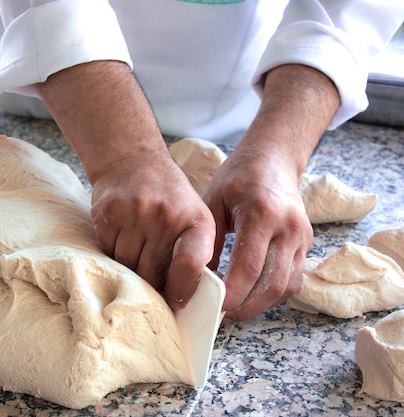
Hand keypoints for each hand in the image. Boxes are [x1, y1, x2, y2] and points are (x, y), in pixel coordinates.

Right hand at [91, 149, 215, 309]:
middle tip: (150, 280)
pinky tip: (121, 239)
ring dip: (129, 269)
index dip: (182, 289)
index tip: (175, 302)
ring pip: (127, 266)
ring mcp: (135, 212)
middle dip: (151, 283)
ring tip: (135, 254)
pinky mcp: (108, 213)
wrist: (133, 161)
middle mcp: (166, 215)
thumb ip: (194, 255)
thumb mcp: (194, 218)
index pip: (191, 264)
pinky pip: (108, 252)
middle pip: (152, 273)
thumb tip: (182, 301)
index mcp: (196, 220)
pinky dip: (112, 254)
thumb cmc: (168, 199)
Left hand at [204, 150, 312, 320]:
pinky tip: (251, 295)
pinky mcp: (306, 243)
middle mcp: (288, 227)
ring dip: (261, 305)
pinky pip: (293, 279)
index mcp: (262, 213)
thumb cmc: (238, 178)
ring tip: (234, 309)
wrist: (273, 160)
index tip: (214, 306)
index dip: (233, 293)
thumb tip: (199, 279)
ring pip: (287, 286)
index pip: (250, 266)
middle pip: (272, 283)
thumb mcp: (213, 201)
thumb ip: (208, 240)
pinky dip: (272, 294)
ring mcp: (302, 236)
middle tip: (222, 315)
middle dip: (246, 307)